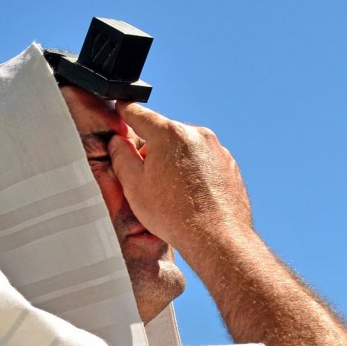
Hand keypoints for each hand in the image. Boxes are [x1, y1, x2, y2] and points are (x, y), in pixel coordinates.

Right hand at [108, 102, 252, 261]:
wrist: (217, 237)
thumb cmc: (175, 215)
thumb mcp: (134, 187)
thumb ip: (121, 158)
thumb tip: (117, 143)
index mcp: (168, 134)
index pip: (139, 114)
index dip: (126, 111)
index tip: (122, 108)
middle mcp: (195, 135)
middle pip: (165, 134)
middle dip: (154, 150)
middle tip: (149, 180)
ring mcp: (216, 149)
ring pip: (186, 149)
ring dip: (175, 163)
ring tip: (173, 195)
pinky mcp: (229, 165)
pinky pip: (204, 163)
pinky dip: (195, 174)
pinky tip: (191, 198)